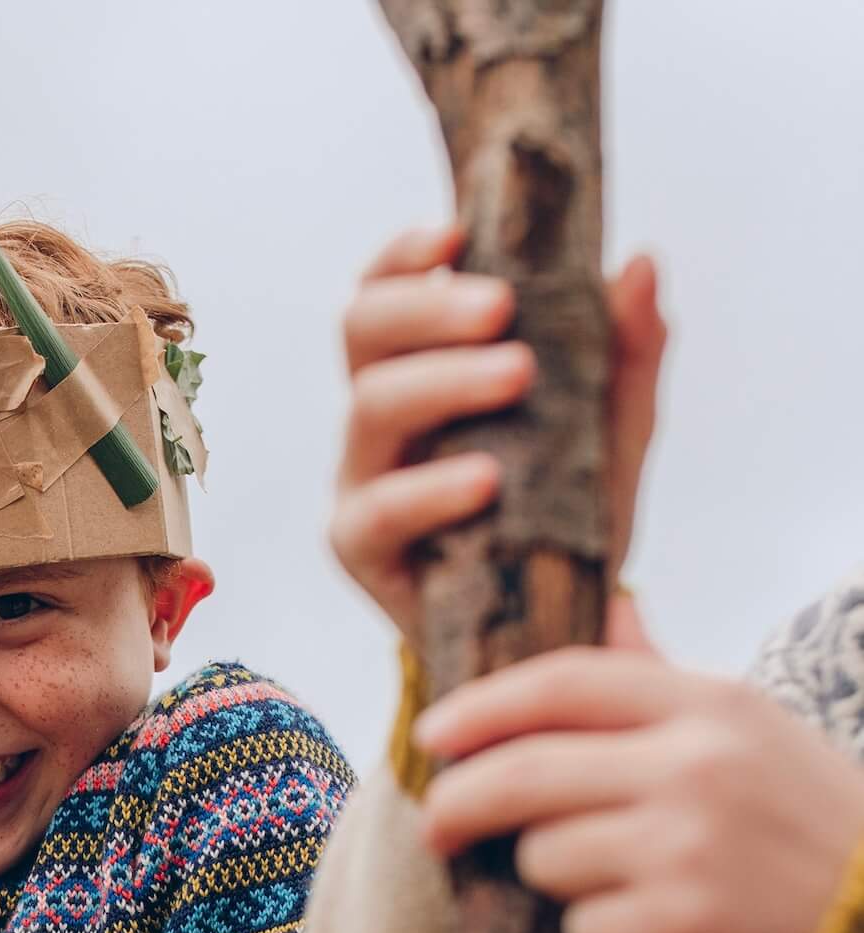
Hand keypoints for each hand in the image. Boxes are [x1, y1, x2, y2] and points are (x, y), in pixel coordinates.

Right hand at [330, 222, 666, 648]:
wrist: (553, 632)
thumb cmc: (563, 522)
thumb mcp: (610, 433)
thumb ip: (626, 356)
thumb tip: (639, 265)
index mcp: (420, 370)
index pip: (387, 291)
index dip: (406, 255)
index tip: (458, 231)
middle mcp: (379, 421)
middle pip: (362, 331)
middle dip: (427, 307)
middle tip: (503, 309)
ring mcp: (364, 484)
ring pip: (368, 407)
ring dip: (441, 381)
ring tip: (515, 377)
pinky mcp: (364, 553)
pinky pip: (377, 511)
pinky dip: (430, 490)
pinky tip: (485, 478)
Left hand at [413, 637, 863, 932]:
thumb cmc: (806, 827)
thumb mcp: (752, 731)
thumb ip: (665, 679)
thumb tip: (614, 606)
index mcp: (709, 705)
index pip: (563, 682)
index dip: (481, 708)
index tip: (433, 734)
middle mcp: (696, 765)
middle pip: (524, 771)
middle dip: (460, 801)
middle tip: (438, 825)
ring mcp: (687, 845)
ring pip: (545, 856)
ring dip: (557, 879)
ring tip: (621, 883)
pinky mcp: (680, 924)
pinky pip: (580, 928)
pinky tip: (653, 932)